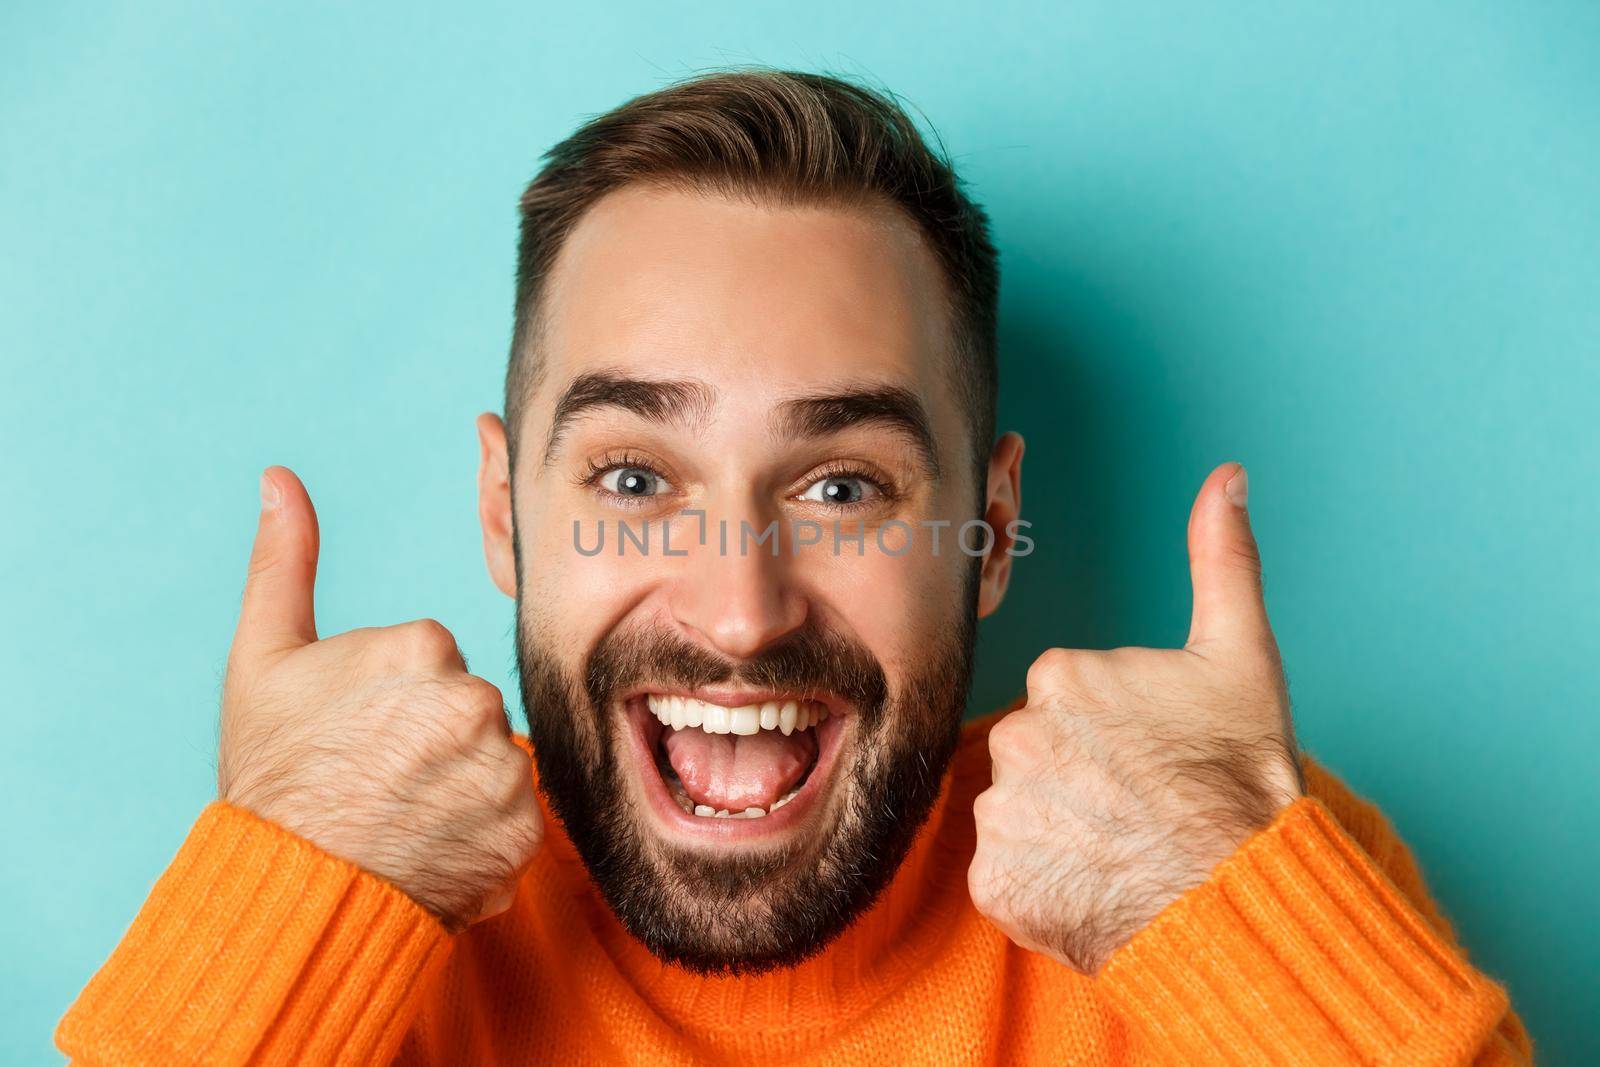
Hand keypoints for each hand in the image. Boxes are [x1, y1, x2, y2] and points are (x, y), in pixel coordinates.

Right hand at [217, 465, 542, 931]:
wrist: (288, 892)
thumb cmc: (273, 775)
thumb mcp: (263, 659)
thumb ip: (283, 562)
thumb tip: (279, 479)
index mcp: (423, 646)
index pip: (433, 659)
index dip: (393, 698)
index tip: (357, 733)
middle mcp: (476, 702)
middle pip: (470, 707)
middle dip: (434, 738)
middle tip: (379, 778)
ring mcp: (503, 770)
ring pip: (496, 761)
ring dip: (463, 786)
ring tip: (404, 815)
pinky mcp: (525, 833)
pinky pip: (516, 819)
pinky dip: (484, 835)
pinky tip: (434, 846)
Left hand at [968, 461, 1301, 973]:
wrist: (1242, 895)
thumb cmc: (1243, 779)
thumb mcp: (1243, 656)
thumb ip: (1223, 559)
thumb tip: (1228, 476)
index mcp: (1059, 675)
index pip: (1065, 700)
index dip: (1113, 731)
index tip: (1151, 757)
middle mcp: (1014, 735)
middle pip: (1035, 753)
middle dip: (1077, 778)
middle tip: (1138, 805)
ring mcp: (1000, 813)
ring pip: (1018, 814)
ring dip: (1057, 832)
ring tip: (1119, 848)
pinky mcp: (994, 882)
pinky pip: (1005, 876)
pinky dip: (1041, 886)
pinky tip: (1091, 885)